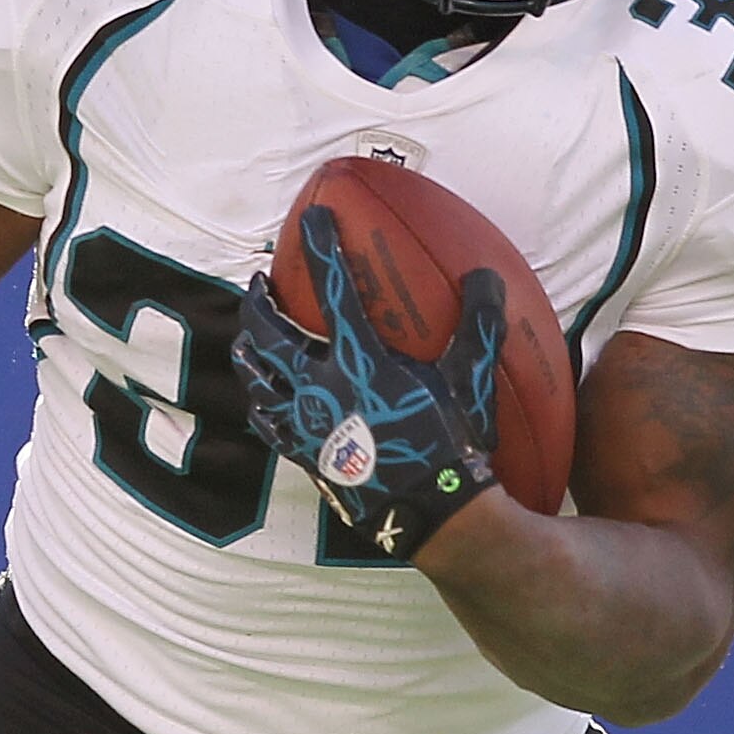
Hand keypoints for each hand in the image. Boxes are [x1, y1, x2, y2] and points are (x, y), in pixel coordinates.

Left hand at [233, 204, 504, 559]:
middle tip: (259, 283)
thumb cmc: (453, 445)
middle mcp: (322, 386)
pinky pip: (270, 426)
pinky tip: (262, 402)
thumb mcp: (472, 382)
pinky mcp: (306, 458)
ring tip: (246, 337)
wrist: (433, 516)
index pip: (334, 288)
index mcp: (361, 359)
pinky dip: (262, 405)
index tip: (313, 218)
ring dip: (249, 350)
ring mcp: (308, 425)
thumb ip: (479, 326)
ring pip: (260, 378)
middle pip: (272, 333)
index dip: (322, 247)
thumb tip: (487, 277)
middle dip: (260, 302)